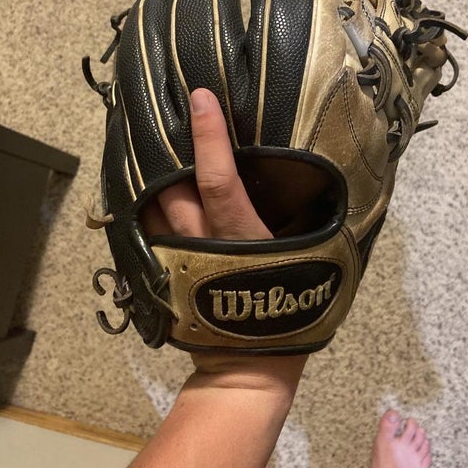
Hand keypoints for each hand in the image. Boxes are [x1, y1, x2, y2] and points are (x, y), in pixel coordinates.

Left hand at [140, 87, 307, 387]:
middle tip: (160, 100)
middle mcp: (199, 243)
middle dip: (163, 147)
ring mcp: (173, 259)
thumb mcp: (312, 264)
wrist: (246, 370)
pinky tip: (137, 176)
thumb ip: (312, 222)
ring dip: (145, 170)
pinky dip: (139, 200)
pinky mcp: (160, 272)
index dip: (209, 138)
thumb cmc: (289, 314)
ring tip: (141, 127)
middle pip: (170, 188)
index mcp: (241, 238)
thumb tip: (329, 180)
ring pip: (149, 205)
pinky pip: (144, 227)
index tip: (200, 97)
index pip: (219, 181)